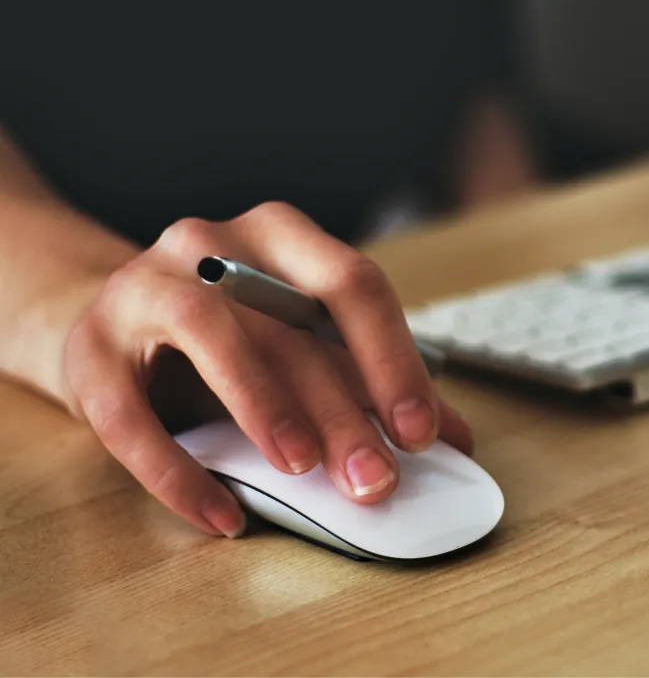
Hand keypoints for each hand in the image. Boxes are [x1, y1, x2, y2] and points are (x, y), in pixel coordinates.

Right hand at [61, 202, 472, 538]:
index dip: (392, 359)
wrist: (111, 326)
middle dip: (342, 409)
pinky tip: (223, 516)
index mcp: (280, 237)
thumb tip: (455, 438)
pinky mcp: (88, 350)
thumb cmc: (229, 336)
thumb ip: (371, 383)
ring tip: (302, 469)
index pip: (352, 284)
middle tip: (375, 478)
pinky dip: (179, 471)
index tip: (422, 431)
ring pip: (210, 334)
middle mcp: (211, 244)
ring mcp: (142, 288)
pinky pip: (129, 414)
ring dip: (264, 405)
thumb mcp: (302, 345)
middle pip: (289, 324)